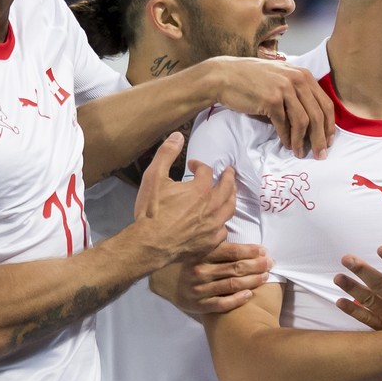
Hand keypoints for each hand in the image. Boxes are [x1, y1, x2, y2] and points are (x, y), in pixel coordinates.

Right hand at [131, 132, 235, 269]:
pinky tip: (221, 222)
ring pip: (230, 208)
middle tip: (229, 171)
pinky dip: (224, 222)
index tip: (193, 165)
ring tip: (230, 192)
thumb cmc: (151, 211)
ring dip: (231, 197)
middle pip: (228, 188)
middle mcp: (213, 206)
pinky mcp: (211, 242)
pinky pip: (224, 231)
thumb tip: (177, 136)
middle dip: (229, 177)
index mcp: (201, 190)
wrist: (150, 244)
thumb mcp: (154, 177)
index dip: (200, 165)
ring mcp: (214, 226)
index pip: (207, 171)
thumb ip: (166, 154)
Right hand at [150, 241, 271, 314]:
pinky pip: (221, 304)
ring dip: (252, 281)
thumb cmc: (188, 261)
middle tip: (270, 263)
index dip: (250, 251)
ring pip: (232, 285)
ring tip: (265, 277)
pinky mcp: (198, 305)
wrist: (165, 283)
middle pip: (235, 268)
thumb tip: (235, 227)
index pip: (231, 251)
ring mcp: (198, 289)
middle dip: (257, 265)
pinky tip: (249, 295)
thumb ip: (214, 240)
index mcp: (201, 254)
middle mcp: (199, 271)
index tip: (264, 250)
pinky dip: (237, 299)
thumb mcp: (197, 247)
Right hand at [204, 56, 334, 158]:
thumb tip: (314, 124)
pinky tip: (286, 145)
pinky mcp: (270, 100)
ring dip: (302, 141)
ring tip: (300, 153)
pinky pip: (284, 124)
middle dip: (321, 138)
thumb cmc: (253, 80)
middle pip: (318, 115)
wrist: (225, 76)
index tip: (329, 141)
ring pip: (303, 121)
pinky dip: (286, 138)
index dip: (330, 125)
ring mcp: (284, 89)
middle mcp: (297, 80)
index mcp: (304, 76)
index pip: (326, 104)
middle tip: (320, 154)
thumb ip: (298, 95)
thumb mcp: (282, 79)